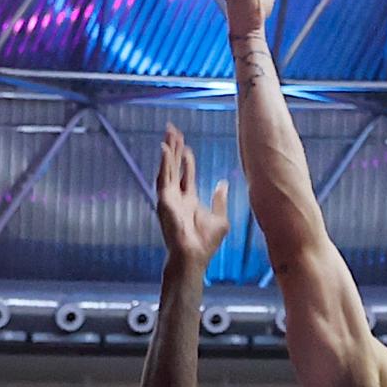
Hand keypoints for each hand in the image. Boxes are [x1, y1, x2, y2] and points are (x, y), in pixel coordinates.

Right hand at [154, 125, 229, 264]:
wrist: (194, 256)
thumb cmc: (205, 243)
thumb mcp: (220, 218)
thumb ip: (219, 200)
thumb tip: (222, 183)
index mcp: (189, 200)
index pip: (186, 175)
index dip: (186, 160)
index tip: (186, 145)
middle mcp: (177, 197)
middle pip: (174, 167)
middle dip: (174, 149)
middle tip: (173, 130)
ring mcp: (169, 198)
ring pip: (168, 168)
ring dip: (168, 151)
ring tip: (169, 133)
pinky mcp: (164, 200)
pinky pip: (164, 177)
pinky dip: (164, 162)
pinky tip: (165, 148)